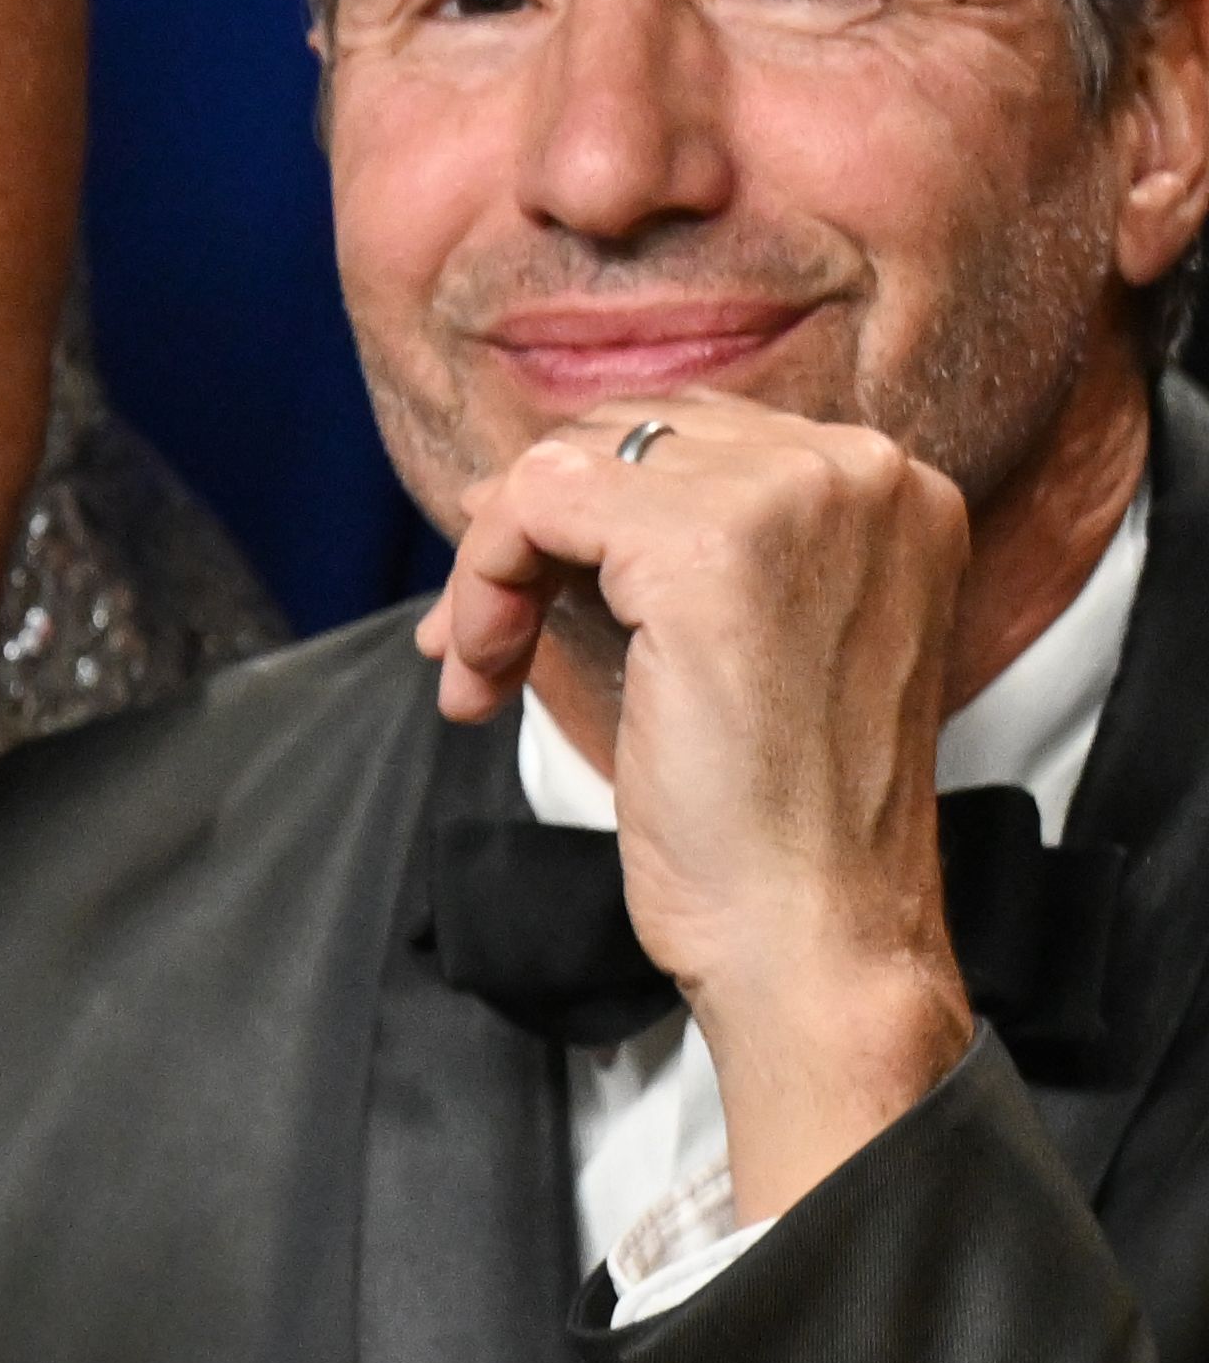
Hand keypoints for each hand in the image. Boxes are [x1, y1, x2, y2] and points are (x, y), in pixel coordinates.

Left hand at [417, 398, 985, 1222]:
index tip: (514, 612)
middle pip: (627, 434)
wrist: (812, 927)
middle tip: (475, 644)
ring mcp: (799, 497)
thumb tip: (518, 490)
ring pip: (569, 462)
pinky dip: (482, 579)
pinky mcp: (715, 550)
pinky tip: (480, 676)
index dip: (577, 516)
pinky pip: (535, 501)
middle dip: (525, 535)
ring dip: (492, 569)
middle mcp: (862, 468)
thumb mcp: (724, 651)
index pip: (692, 438)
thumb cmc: (762, 823)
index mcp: (887, 490)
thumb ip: (653, 558)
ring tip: (479, 671)